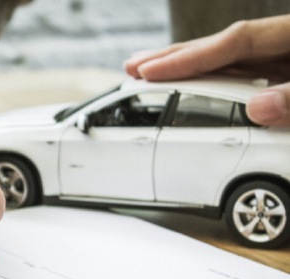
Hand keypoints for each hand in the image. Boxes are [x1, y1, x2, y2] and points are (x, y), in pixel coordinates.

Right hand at [124, 14, 289, 125]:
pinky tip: (194, 87)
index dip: (190, 57)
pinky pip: (243, 77)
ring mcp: (285, 60)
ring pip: (227, 62)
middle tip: (134, 68)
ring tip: (150, 75)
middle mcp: (284, 43)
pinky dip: (214, 83)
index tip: (152, 71)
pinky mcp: (285, 76)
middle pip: (220, 45)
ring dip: (187, 70)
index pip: (233, 41)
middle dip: (175, 57)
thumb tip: (258, 107)